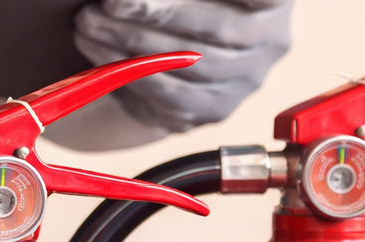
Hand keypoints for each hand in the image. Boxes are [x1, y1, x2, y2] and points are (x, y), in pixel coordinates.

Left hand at [74, 0, 292, 132]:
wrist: (179, 45)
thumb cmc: (185, 1)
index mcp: (274, 2)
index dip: (203, 2)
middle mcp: (271, 41)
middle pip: (218, 27)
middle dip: (155, 15)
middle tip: (108, 4)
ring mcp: (247, 80)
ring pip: (191, 64)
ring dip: (132, 44)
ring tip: (90, 24)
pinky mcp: (217, 109)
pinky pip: (173, 96)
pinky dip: (131, 73)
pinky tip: (100, 52)